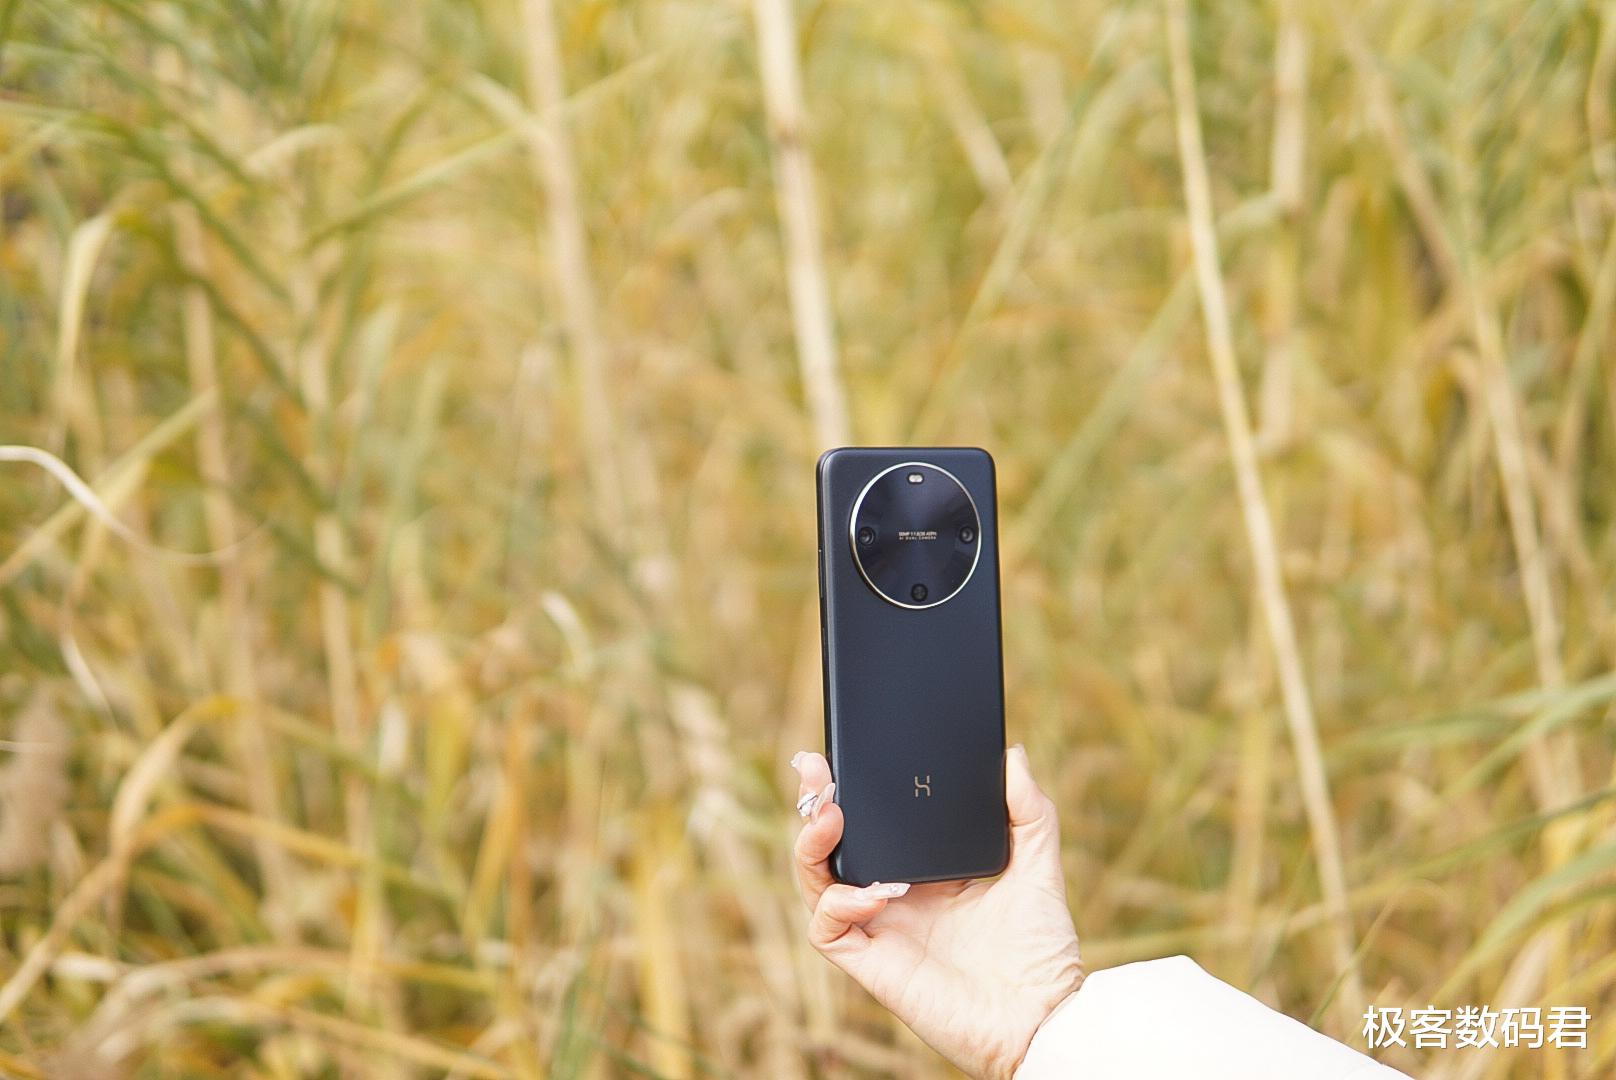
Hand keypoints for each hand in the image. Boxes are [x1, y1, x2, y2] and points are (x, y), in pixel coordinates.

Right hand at [789, 745, 1083, 1078]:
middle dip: (813, 804)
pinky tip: (878, 890)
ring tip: (832, 816)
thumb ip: (1030, 811)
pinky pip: (829, 929)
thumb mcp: (1038, 865)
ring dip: (812, 847)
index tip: (838, 755)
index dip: (844, 791)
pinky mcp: (873, 964)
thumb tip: (1013, 755)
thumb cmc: (1042, 951)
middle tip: (816, 770)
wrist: (1044, 1016)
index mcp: (921, 869)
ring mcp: (879, 929)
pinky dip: (841, 903)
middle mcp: (891, 896)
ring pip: (815, 883)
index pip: (870, 824)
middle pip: (830, 846)